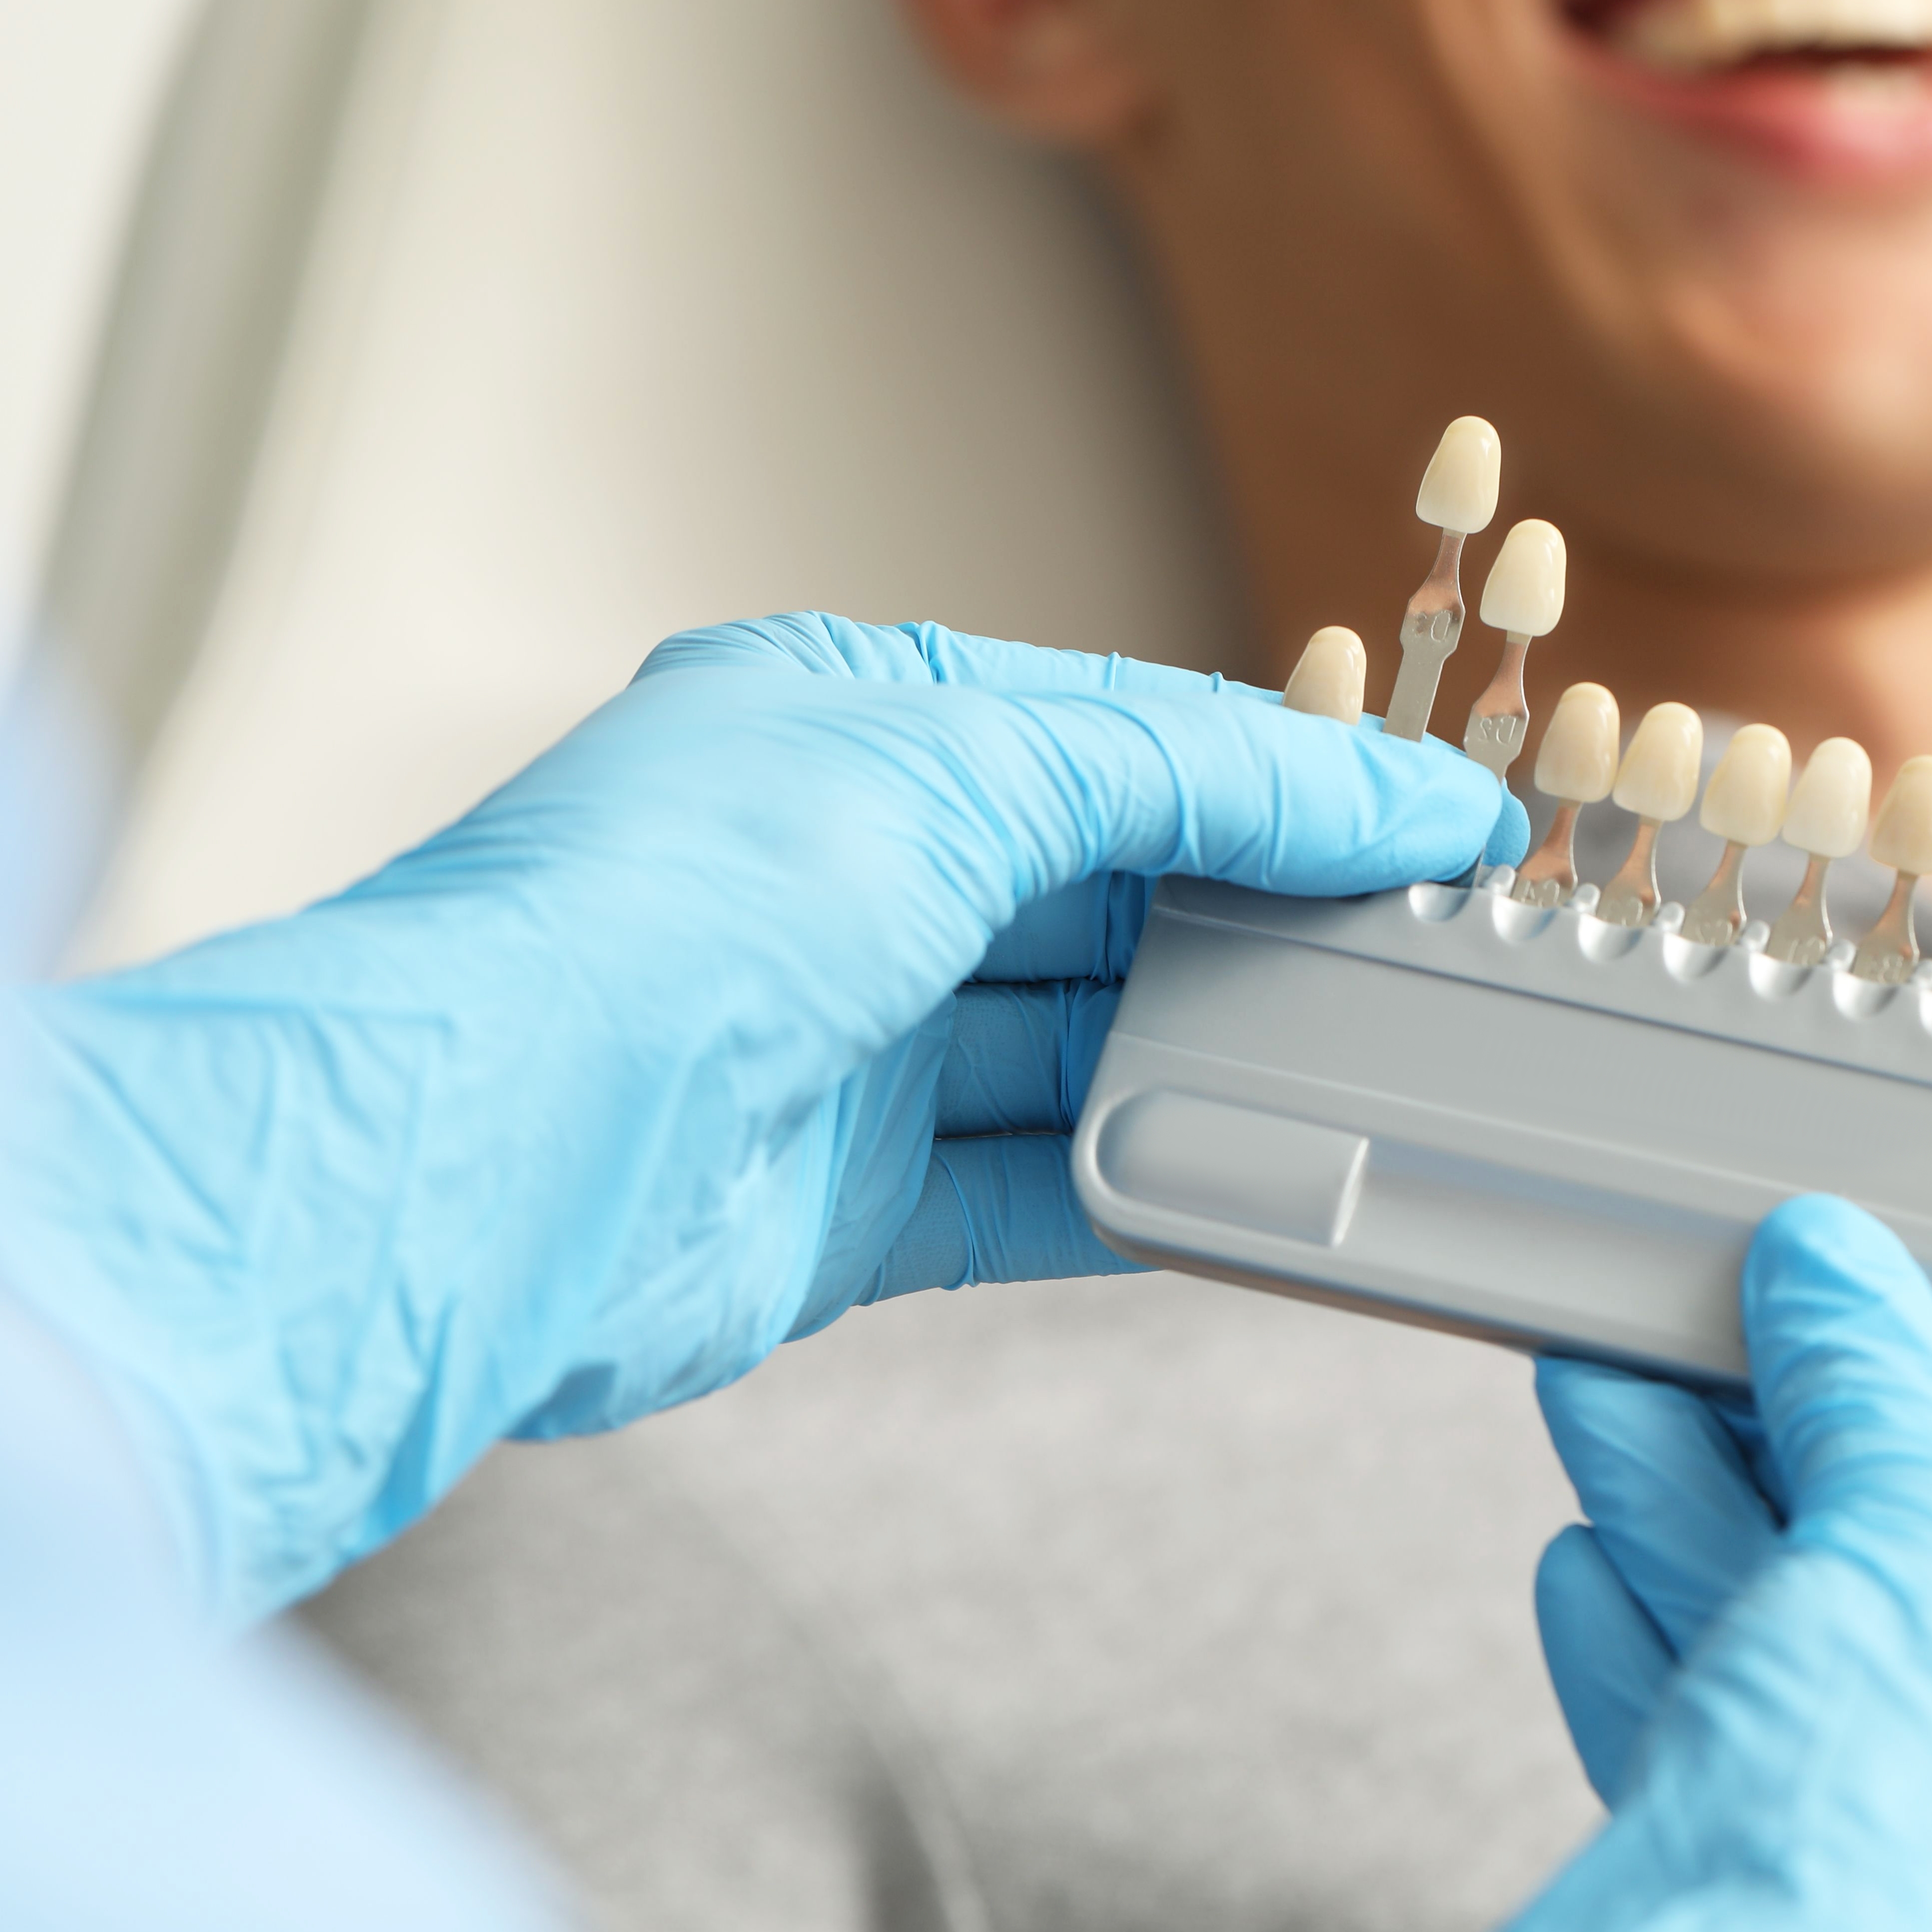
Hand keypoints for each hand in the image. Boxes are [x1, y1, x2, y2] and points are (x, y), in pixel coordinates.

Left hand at [0, 615, 1517, 1619]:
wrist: (498, 1152)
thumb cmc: (673, 908)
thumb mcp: (959, 761)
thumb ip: (1182, 774)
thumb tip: (1371, 792)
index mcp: (843, 724)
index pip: (1117, 737)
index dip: (1287, 781)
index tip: (1433, 824)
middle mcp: (842, 878)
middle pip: (1112, 898)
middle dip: (1263, 924)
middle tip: (1429, 950)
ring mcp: (846, 1047)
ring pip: (1086, 1049)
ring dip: (1218, 1061)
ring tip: (1375, 1067)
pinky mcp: (846, 1207)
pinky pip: (1039, 1191)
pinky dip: (1148, 1188)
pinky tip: (1256, 1182)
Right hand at [1484, 1195, 1931, 1931]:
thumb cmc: (1922, 1862)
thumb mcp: (1917, 1543)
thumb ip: (1877, 1394)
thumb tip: (1839, 1286)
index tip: (1874, 1314)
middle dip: (1793, 1445)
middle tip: (1717, 1332)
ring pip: (1815, 1659)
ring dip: (1694, 1512)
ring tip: (1610, 1386)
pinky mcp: (1807, 1926)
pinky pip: (1736, 1754)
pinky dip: (1657, 1649)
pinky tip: (1593, 1557)